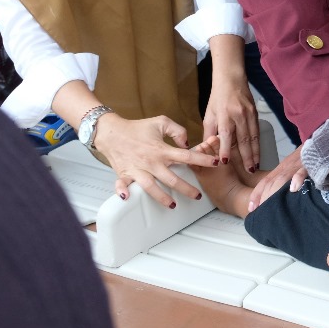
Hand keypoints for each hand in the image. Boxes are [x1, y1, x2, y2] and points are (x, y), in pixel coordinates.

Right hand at [93, 112, 217, 206]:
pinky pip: (122, 185)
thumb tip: (187, 144)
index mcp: (162, 149)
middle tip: (198, 196)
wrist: (112, 131)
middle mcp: (151, 162)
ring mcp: (137, 169)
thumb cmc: (137, 127)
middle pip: (172, 178)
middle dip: (186, 189)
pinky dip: (122, 190)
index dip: (203, 159)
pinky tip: (127, 197)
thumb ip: (178, 131)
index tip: (216, 163)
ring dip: (162, 197)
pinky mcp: (124, 173)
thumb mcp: (161, 122)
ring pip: (151, 187)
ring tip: (173, 205)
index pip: (187, 156)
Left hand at [203, 62, 259, 170]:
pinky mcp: (255, 113)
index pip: (226, 135)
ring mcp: (249, 114)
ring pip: (253, 137)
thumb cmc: (218, 97)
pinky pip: (256, 131)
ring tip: (255, 165)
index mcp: (225, 115)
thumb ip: (209, 133)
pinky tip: (257, 153)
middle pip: (244, 139)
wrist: (232, 78)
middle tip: (249, 171)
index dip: (226, 149)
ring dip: (255, 152)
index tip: (225, 162)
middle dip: (247, 156)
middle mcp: (239, 115)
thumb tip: (206, 150)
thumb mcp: (209, 114)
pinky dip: (257, 143)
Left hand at [247, 146, 308, 211]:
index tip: (251, 208)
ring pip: (282, 178)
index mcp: (283, 168)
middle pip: (271, 182)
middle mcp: (287, 166)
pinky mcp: (310, 163)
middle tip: (261, 212)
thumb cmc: (310, 156)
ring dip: (275, 191)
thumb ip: (288, 179)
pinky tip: (294, 188)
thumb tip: (286, 196)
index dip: (257, 194)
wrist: (323, 140)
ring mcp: (298, 164)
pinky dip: (297, 178)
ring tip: (271, 206)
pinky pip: (303, 170)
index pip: (266, 181)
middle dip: (264, 197)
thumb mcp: (296, 166)